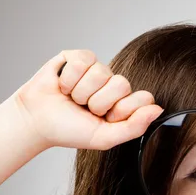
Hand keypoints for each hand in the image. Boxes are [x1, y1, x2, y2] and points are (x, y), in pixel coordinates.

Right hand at [12, 50, 163, 150]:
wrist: (36, 121)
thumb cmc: (70, 130)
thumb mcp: (105, 137)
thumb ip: (135, 127)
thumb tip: (159, 109)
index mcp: (125, 103)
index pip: (144, 98)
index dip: (124, 109)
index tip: (107, 118)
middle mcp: (114, 84)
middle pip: (122, 84)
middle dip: (98, 102)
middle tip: (85, 109)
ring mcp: (98, 69)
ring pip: (100, 73)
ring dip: (80, 92)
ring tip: (72, 98)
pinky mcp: (79, 57)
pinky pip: (83, 62)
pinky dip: (69, 79)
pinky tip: (62, 86)